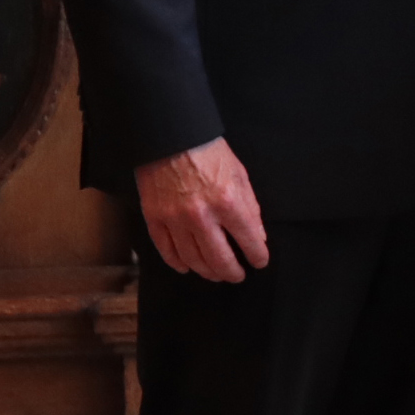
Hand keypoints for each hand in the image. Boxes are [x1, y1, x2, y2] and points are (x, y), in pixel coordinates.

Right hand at [135, 137, 268, 282]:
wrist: (170, 139)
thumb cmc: (208, 153)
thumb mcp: (239, 174)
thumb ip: (250, 206)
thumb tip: (258, 235)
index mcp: (228, 201)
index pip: (248, 239)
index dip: (257, 254)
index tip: (260, 261)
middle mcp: (201, 215)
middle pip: (219, 258)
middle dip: (232, 272)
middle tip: (237, 276)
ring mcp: (175, 220)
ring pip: (192, 259)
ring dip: (207, 271)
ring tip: (216, 274)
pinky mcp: (154, 219)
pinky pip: (166, 250)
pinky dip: (178, 263)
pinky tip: (188, 267)